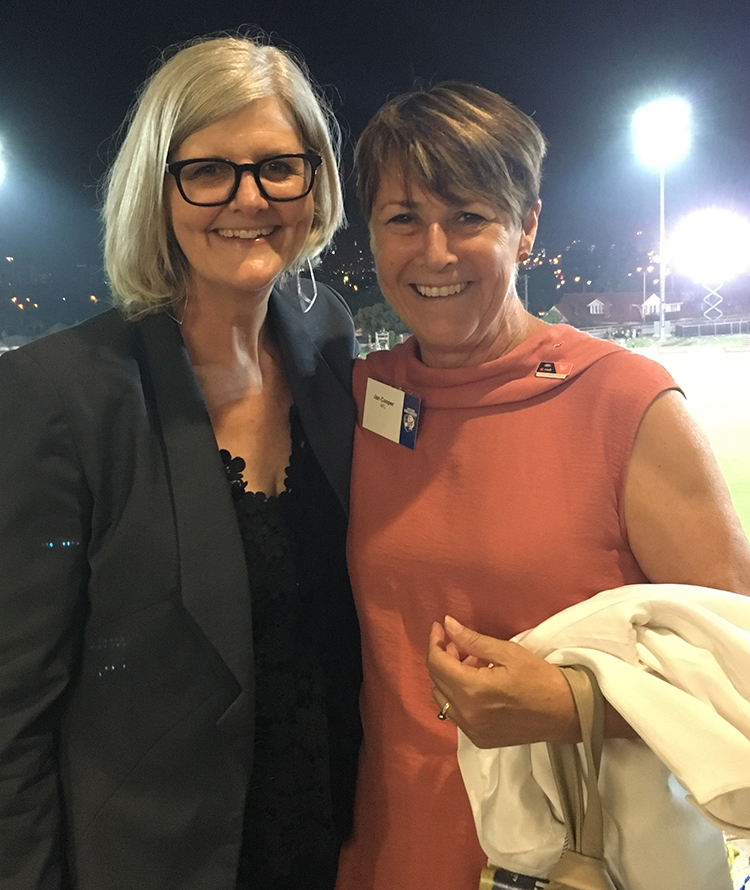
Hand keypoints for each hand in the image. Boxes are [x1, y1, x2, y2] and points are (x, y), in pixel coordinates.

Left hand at [427, 616, 578, 747]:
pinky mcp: (479, 739)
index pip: (437, 664)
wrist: (565, 713)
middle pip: (437, 680)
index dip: (435, 642)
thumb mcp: (507, 652)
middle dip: (443, 657)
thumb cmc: (540, 678)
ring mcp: (471, 730)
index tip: (439, 627)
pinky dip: (458, 695)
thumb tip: (447, 624)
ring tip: (470, 662)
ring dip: (449, 677)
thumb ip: (472, 640)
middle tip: (459, 642)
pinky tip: (476, 683)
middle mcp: (466, 714)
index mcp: (473, 690)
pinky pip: (455, 714)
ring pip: (443, 698)